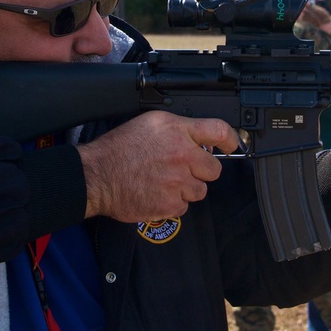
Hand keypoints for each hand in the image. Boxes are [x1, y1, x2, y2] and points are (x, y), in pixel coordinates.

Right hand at [79, 111, 239, 221]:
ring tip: (164, 181)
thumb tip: (200, 141)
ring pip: (200, 190)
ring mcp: (178, 181)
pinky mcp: (171, 204)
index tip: (233, 145)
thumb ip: (179, 129)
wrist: (97, 176)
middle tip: (183, 169)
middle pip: (214, 169)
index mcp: (177, 131)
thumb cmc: (119, 149)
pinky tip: (157, 193)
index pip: (219, 130)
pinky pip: (184, 206)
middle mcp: (182, 155)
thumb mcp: (151, 124)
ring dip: (187, 188)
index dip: (232, 139)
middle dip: (201, 170)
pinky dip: (173, 203)